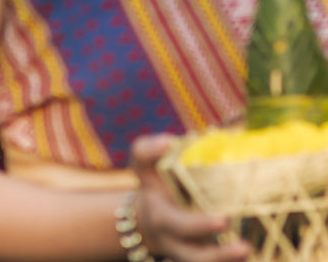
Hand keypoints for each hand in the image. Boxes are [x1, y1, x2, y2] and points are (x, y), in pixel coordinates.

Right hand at [131, 136, 249, 261]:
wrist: (150, 214)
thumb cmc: (151, 181)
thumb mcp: (142, 162)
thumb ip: (148, 149)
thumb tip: (168, 142)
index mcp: (162, 217)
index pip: (178, 225)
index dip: (200, 225)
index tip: (223, 220)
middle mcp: (175, 241)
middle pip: (195, 256)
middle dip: (219, 254)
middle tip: (244, 245)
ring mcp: (189, 252)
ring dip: (227, 261)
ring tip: (248, 250)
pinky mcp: (202, 256)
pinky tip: (249, 255)